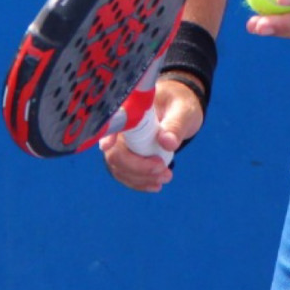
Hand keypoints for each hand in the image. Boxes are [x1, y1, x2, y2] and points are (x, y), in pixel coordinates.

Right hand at [100, 77, 204, 192]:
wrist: (179, 110)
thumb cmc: (179, 104)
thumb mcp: (183, 110)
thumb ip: (176, 125)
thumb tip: (166, 143)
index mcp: (130, 108)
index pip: (112, 122)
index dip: (106, 135)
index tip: (107, 146)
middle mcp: (120, 127)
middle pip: (114, 152)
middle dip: (136, 167)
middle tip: (163, 169)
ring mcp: (121, 143)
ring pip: (118, 167)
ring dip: (140, 178)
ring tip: (166, 177)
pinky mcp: (127, 155)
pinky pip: (125, 173)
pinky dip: (139, 183)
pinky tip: (155, 185)